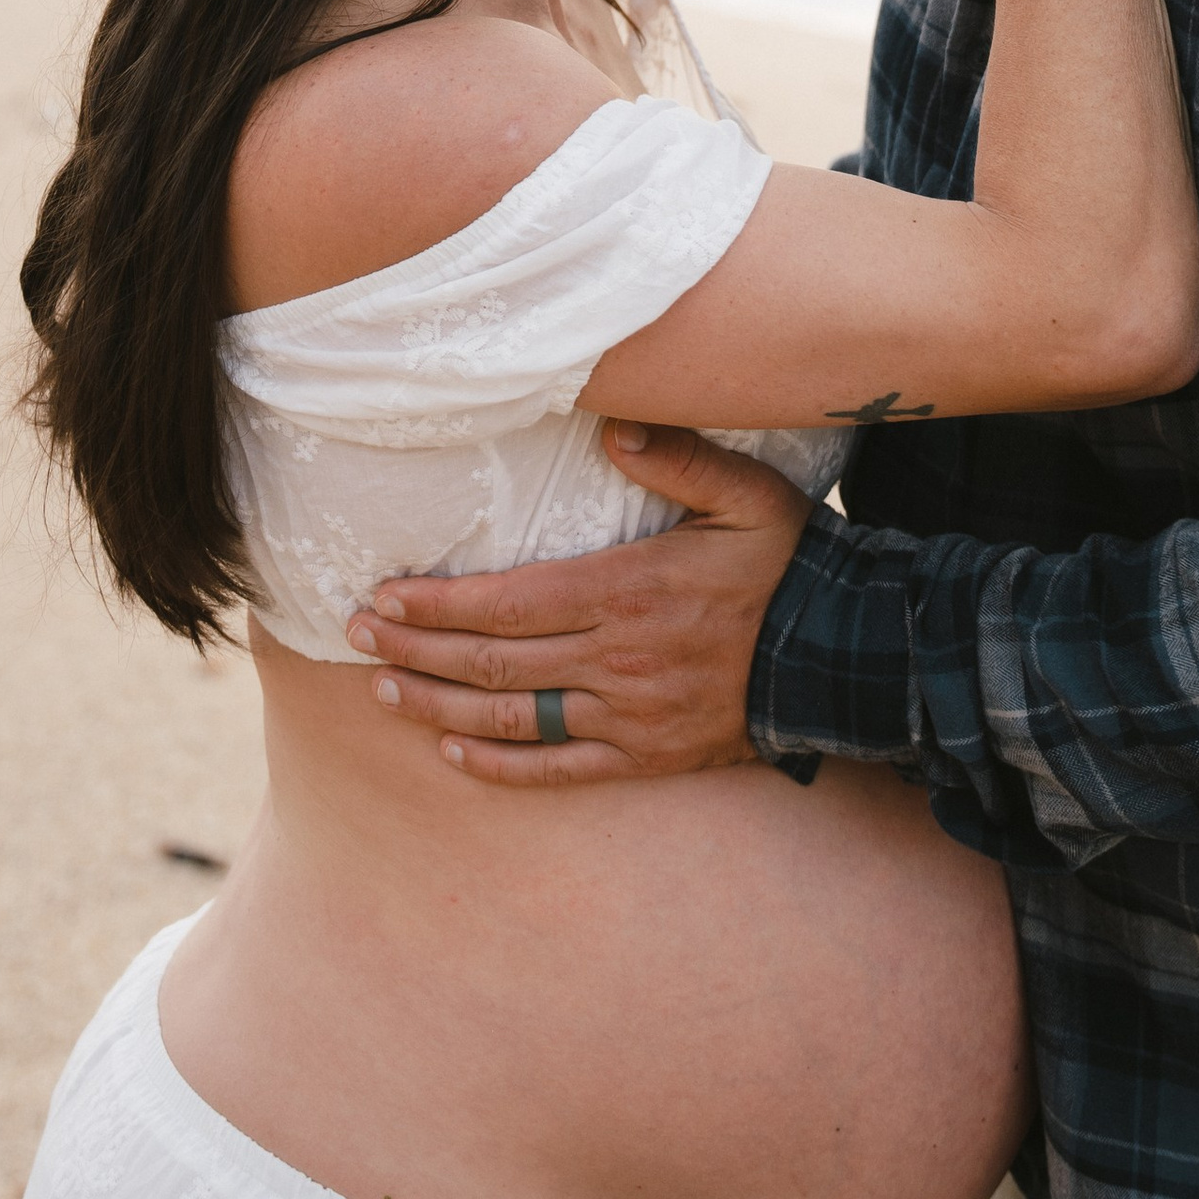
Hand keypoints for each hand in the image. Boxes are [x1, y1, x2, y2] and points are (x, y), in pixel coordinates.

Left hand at [347, 426, 811, 786]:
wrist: (841, 656)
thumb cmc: (788, 564)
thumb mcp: (748, 494)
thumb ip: (679, 456)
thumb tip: (610, 427)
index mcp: (628, 590)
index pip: (506, 602)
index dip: (436, 604)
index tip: (382, 594)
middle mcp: (616, 659)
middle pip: (490, 661)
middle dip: (414, 648)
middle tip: (357, 635)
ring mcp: (628, 716)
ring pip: (509, 717)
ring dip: (436, 706)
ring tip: (382, 690)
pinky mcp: (645, 757)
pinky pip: (557, 770)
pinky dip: (499, 766)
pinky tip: (453, 753)